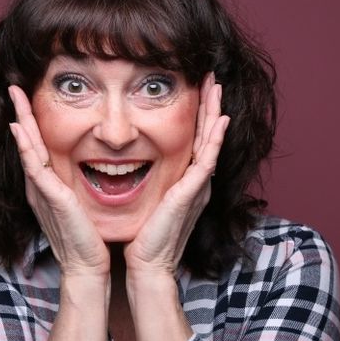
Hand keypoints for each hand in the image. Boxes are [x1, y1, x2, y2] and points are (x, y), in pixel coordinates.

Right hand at [8, 84, 109, 280]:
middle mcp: (39, 184)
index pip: (36, 146)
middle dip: (21, 112)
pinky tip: (20, 130)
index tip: (28, 100)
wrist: (87, 268)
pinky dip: (25, 147)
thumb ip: (76, 188)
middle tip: (14, 87)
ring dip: (21, 120)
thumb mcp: (81, 207)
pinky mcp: (49, 197)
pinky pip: (34, 166)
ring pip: (27, 147)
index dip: (31, 122)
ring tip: (15, 96)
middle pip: (26, 141)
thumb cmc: (89, 241)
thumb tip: (85, 172)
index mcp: (47, 185)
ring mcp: (41, 190)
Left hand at [126, 76, 227, 282]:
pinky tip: (220, 120)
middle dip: (209, 105)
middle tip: (212, 77)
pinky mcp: (191, 193)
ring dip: (214, 113)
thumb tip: (118, 154)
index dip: (195, 112)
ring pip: (209, 141)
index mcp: (180, 179)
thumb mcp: (143, 195)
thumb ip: (141, 176)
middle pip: (204, 134)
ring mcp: (195, 186)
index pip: (190, 138)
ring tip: (218, 87)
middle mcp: (193, 181)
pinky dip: (214, 138)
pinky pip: (206, 159)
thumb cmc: (140, 233)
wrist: (146, 264)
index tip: (195, 85)